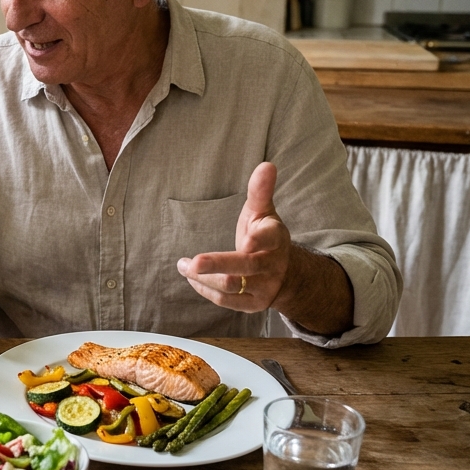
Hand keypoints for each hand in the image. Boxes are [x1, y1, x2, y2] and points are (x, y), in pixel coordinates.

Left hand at [177, 162, 291, 312]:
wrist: (286, 274)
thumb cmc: (266, 237)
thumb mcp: (263, 213)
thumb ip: (261, 191)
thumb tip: (267, 165)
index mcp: (276, 239)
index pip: (270, 238)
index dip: (259, 240)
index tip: (246, 240)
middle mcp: (272, 265)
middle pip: (246, 266)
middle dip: (218, 264)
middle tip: (194, 262)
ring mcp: (263, 287)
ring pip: (231, 286)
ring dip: (203, 277)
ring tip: (183, 265)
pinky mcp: (253, 304)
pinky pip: (226, 301)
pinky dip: (205, 289)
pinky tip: (191, 278)